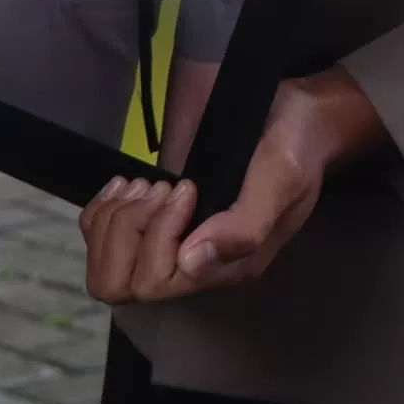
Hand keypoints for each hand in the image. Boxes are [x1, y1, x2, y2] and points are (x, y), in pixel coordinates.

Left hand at [80, 68, 386, 302]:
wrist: (301, 120)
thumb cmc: (295, 148)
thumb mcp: (280, 180)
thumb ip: (244, 227)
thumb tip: (191, 263)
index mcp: (227, 268)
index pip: (154, 283)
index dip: (157, 235)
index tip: (185, 187)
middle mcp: (195, 266)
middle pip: (119, 283)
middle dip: (128, 229)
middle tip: (158, 187)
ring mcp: (173, 245)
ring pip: (106, 264)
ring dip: (116, 217)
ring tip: (147, 182)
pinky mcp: (158, 223)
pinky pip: (102, 235)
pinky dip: (104, 207)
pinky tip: (128, 181)